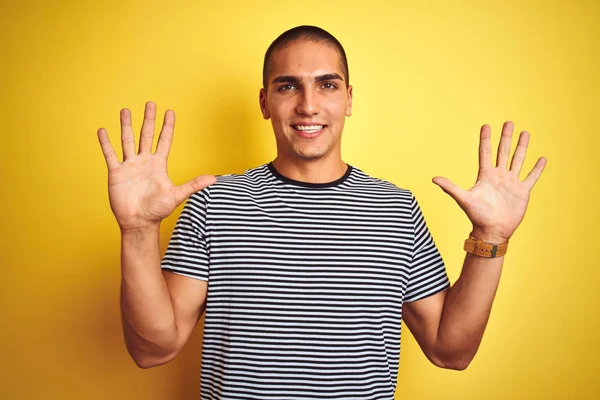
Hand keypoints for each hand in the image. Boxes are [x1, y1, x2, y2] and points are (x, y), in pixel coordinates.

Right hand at [97, 101, 215, 231]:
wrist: (139, 222)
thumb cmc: (158, 211)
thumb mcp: (177, 195)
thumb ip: (194, 185)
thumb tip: (214, 179)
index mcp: (159, 165)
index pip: (164, 141)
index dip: (167, 126)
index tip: (170, 111)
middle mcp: (144, 162)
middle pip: (146, 135)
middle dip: (148, 119)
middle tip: (150, 103)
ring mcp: (130, 166)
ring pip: (127, 140)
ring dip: (126, 126)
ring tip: (125, 110)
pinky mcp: (116, 173)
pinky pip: (110, 154)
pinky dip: (105, 143)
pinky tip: (102, 130)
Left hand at [432, 121, 546, 242]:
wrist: (492, 231)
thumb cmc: (476, 216)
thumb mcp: (464, 199)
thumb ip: (450, 188)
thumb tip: (433, 179)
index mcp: (485, 176)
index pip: (485, 152)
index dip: (485, 139)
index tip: (486, 125)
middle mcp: (499, 176)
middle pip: (503, 152)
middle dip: (506, 137)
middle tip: (509, 122)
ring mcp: (511, 183)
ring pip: (518, 160)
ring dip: (522, 147)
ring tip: (525, 133)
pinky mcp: (522, 191)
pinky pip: (531, 177)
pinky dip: (537, 168)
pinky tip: (542, 158)